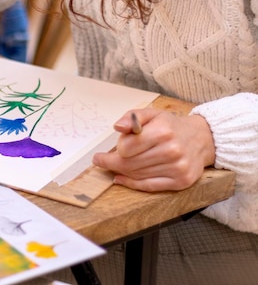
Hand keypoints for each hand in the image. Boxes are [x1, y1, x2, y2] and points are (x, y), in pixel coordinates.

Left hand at [92, 108, 215, 191]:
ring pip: (137, 175)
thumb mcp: (152, 114)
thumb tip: (117, 127)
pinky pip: (149, 186)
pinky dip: (132, 184)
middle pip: (129, 164)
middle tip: (100, 161)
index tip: (112, 148)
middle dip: (112, 162)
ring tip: (115, 166)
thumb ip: (132, 117)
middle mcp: (172, 151)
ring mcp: (177, 168)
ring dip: (122, 172)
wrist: (201, 139)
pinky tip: (121, 178)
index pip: (126, 147)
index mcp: (163, 131)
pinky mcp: (181, 181)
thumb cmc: (170, 126)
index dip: (117, 148)